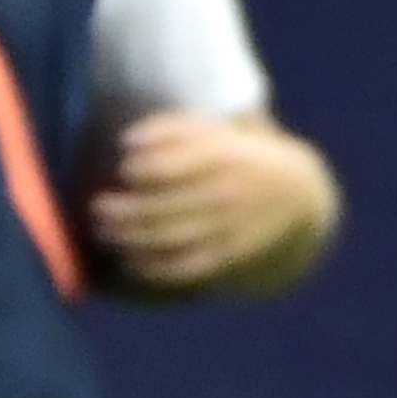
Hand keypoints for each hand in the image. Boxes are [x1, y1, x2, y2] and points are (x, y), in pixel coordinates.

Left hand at [88, 112, 333, 291]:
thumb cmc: (237, 154)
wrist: (300, 192)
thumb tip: (127, 140)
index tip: (123, 169)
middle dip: (122, 211)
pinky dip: (154, 269)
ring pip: (170, 238)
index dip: (142, 169)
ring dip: (130, 239)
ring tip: (103, 232)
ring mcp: (228, 226)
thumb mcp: (216, 129)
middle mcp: (226, 193)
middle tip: (96, 208)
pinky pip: (186, 267)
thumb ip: (171, 128)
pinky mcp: (229, 254)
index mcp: (223, 156)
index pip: (172, 165)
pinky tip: (128, 263)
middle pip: (163, 207)